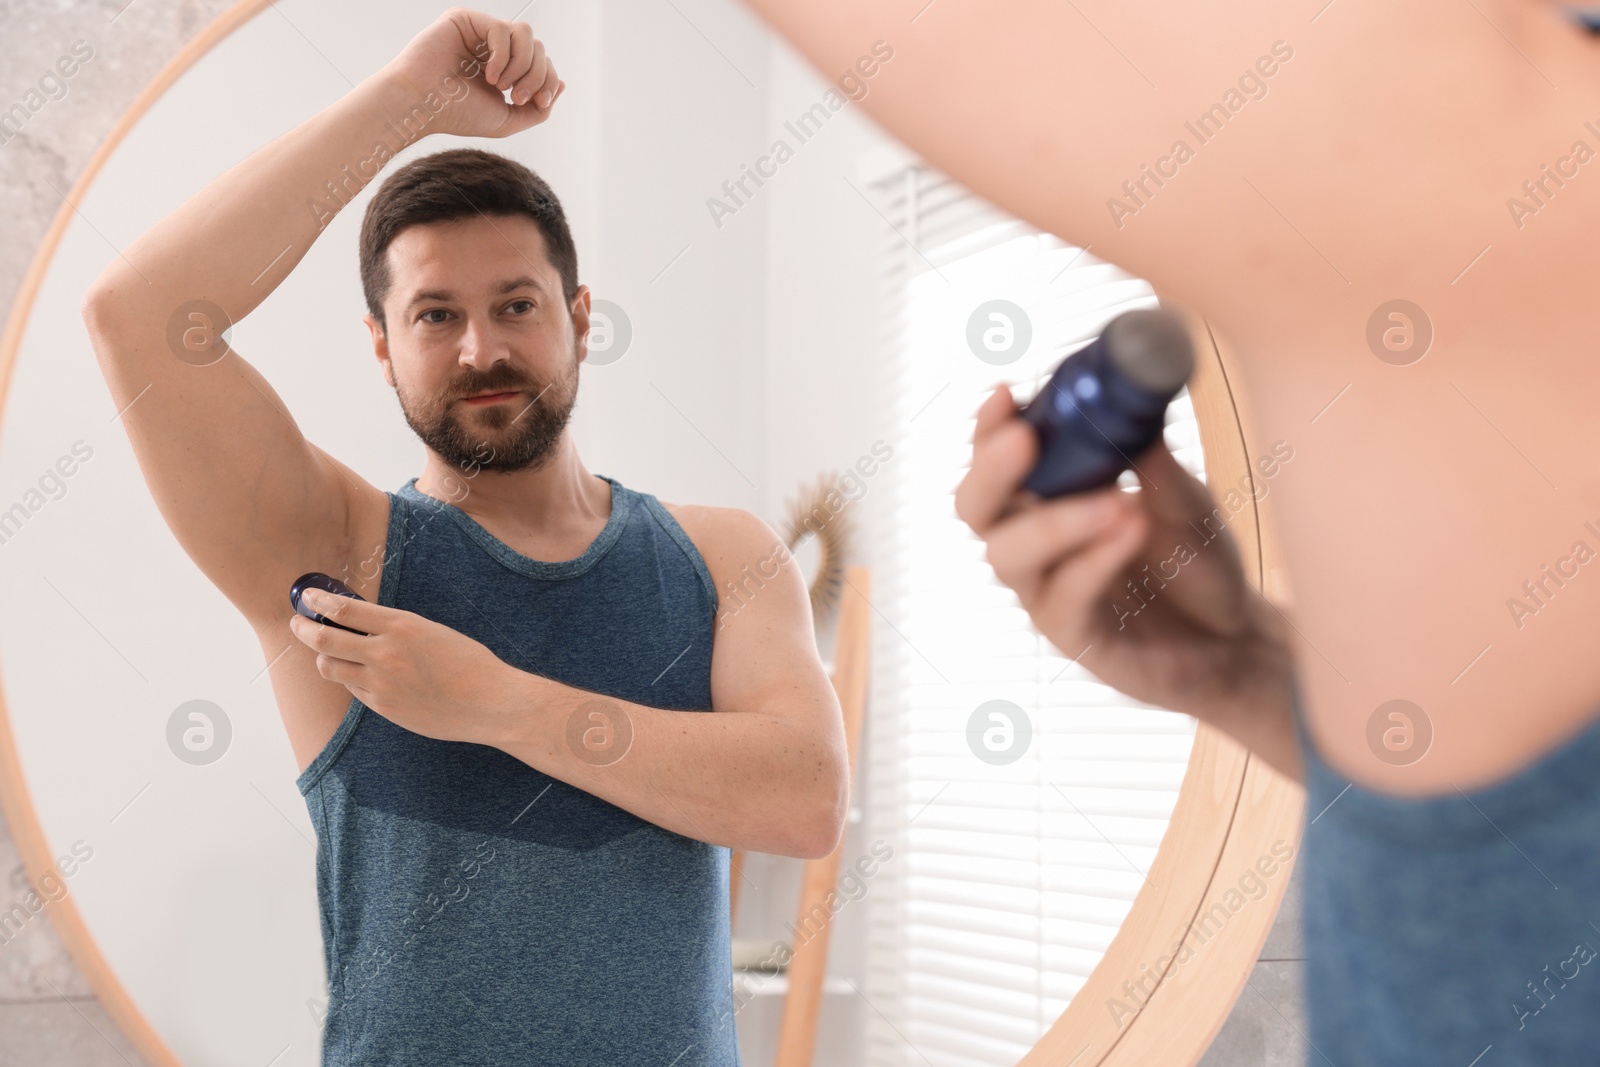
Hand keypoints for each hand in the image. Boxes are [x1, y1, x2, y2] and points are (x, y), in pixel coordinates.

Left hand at [289, 587, 522, 744]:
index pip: (344, 609)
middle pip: (325, 638)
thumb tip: (357, 620)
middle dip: (304, 627)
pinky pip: (354, 689)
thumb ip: (394, 628)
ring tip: (326, 651)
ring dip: (323, 656)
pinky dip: (352, 679)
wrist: (489, 702)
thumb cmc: (468, 663)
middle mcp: (386, 654)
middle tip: (298, 622)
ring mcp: (382, 683)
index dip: (319, 601)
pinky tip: (364, 675)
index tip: (308, 596)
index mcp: (402, 626)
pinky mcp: (383, 707)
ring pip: (330, 667)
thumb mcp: (431, 631)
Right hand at [379, 8, 564, 139]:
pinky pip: (503, 30)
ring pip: (527, 35)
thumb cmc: (458, 115)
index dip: (549, 82)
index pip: (542, 63)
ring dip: (522, 65)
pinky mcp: (466, 19)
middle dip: (537, 76)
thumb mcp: (508, 119)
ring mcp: (479, 31)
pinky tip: (487, 75)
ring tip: (501, 85)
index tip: (539, 102)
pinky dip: (502, 57)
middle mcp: (492, 48)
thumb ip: (537, 108)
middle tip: (515, 96)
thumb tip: (562, 84)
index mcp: (503, 68)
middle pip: (539, 48)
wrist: (422, 107)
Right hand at [954, 382, 1288, 724]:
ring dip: (1053, 522)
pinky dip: (1094, 560)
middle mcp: (1032, 542)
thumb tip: (1133, 401)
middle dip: (989, 470)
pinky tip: (1132, 529)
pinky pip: (1065, 597)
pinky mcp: (1073, 635)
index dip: (988, 427)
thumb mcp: (1182, 496)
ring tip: (1115, 500)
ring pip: (1007, 556)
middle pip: (975, 507)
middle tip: (1023, 440)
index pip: (995, 459)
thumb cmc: (1193, 561)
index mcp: (1046, 498)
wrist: (1234, 637)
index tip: (1005, 394)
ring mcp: (1046, 591)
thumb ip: (1152, 457)